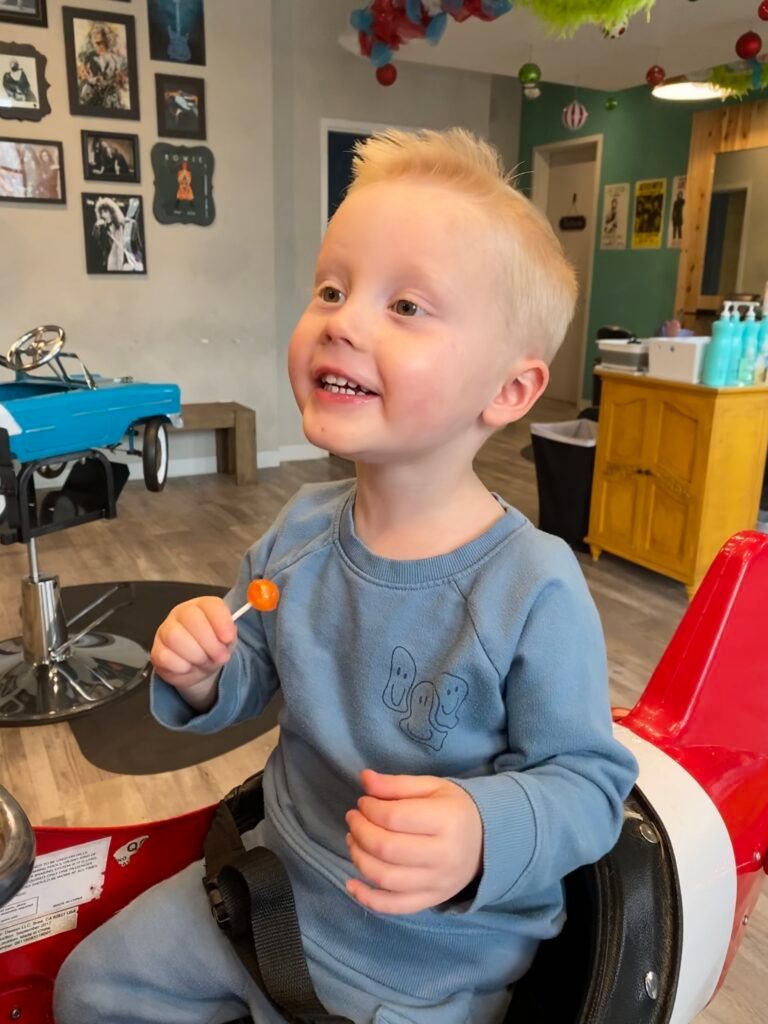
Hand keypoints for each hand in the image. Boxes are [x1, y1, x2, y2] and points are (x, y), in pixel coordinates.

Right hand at [150, 597, 235, 690]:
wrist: (200, 667)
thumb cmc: (215, 646)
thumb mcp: (228, 639)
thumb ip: (229, 634)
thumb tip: (227, 638)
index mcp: (202, 606)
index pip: (210, 604)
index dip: (221, 621)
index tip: (228, 639)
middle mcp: (181, 613)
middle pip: (191, 618)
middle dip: (209, 642)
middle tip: (219, 656)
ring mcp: (165, 631)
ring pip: (175, 636)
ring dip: (196, 655)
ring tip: (204, 662)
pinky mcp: (156, 651)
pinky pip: (165, 656)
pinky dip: (182, 666)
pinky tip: (189, 667)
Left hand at [345, 770, 482, 914]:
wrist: (487, 841)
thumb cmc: (454, 809)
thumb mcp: (432, 787)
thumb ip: (397, 784)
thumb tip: (364, 779)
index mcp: (447, 821)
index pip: (395, 817)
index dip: (370, 808)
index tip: (363, 801)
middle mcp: (444, 856)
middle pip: (387, 849)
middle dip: (361, 832)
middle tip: (353, 818)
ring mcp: (438, 883)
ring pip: (386, 879)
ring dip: (359, 859)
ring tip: (353, 840)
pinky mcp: (431, 900)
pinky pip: (394, 907)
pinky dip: (367, 899)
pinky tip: (351, 884)